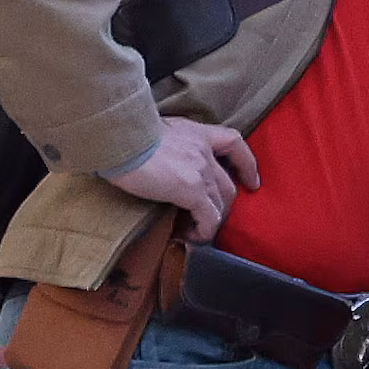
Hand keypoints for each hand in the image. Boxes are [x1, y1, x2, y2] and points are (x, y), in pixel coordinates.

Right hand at [104, 119, 262, 240]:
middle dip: (222, 205)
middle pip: (227, 184)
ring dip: (212, 220)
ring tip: (194, 230)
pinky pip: (209, 217)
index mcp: (195, 132)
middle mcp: (204, 150)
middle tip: (206, 218)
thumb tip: (158, 162)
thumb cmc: (123, 134)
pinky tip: (190, 236)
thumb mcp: (152, 131)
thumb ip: (165, 145)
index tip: (251, 182)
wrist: (117, 136)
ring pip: (221, 203)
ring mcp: (201, 170)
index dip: (247, 165)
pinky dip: (204, 230)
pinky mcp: (192, 190)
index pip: (234, 143)